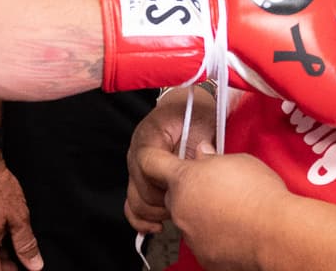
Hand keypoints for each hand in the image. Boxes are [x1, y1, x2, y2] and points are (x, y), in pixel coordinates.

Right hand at [124, 86, 217, 233]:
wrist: (191, 108)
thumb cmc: (197, 113)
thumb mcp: (202, 120)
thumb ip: (200, 141)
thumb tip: (202, 156)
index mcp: (150, 135)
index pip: (146, 165)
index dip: (164, 181)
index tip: (184, 188)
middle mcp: (137, 152)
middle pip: (141, 190)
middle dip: (164, 202)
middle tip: (187, 203)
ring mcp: (136, 168)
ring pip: (135, 202)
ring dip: (156, 212)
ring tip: (177, 212)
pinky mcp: (140, 180)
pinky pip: (133, 205)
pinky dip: (142, 219)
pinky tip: (157, 226)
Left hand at [138, 147, 287, 270]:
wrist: (275, 234)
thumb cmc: (259, 194)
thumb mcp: (238, 161)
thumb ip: (212, 158)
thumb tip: (202, 154)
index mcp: (184, 179)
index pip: (152, 164)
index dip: (153, 159)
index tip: (155, 159)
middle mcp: (180, 207)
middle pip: (174, 195)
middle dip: (189, 191)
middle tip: (214, 188)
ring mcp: (189, 235)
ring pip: (188, 220)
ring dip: (201, 215)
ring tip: (231, 211)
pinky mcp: (203, 257)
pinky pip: (202, 241)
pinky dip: (213, 236)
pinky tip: (235, 230)